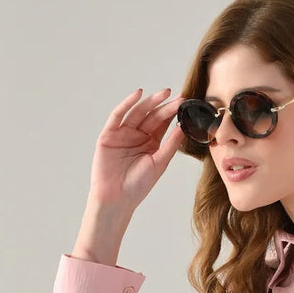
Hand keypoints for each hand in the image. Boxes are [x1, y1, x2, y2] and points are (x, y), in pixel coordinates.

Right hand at [88, 86, 188, 210]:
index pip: (162, 124)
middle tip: (178, 96)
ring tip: (164, 94)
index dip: (172, 113)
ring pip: (137, 113)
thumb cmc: (138, 185)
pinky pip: (118, 115)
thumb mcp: (159, 163)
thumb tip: (183, 126)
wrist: (116, 198)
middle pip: (152, 116)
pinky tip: (138, 94)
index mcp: (150, 143)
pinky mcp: (109, 134)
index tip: (184, 103)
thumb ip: (170, 144)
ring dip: (150, 102)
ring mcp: (122, 133)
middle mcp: (137, 136)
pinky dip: (127, 104)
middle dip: (164, 105)